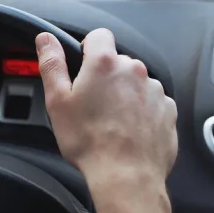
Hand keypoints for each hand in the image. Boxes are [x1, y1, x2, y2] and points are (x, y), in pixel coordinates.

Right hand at [35, 28, 176, 212]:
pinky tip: (129, 131)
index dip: (88, 49)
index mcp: (105, 63)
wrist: (126, 177)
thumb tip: (45, 39)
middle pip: (118, 62)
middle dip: (106, 77)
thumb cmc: (90, 142)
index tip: (83, 68)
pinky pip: (152, 102)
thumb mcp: (58, 101)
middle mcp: (134, 70)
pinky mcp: (168, 110)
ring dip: (125, 95)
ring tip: (112, 122)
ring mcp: (154, 90)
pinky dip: (142, 112)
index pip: (99, 35)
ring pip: (135, 83)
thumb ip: (52, 64)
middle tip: (93, 105)